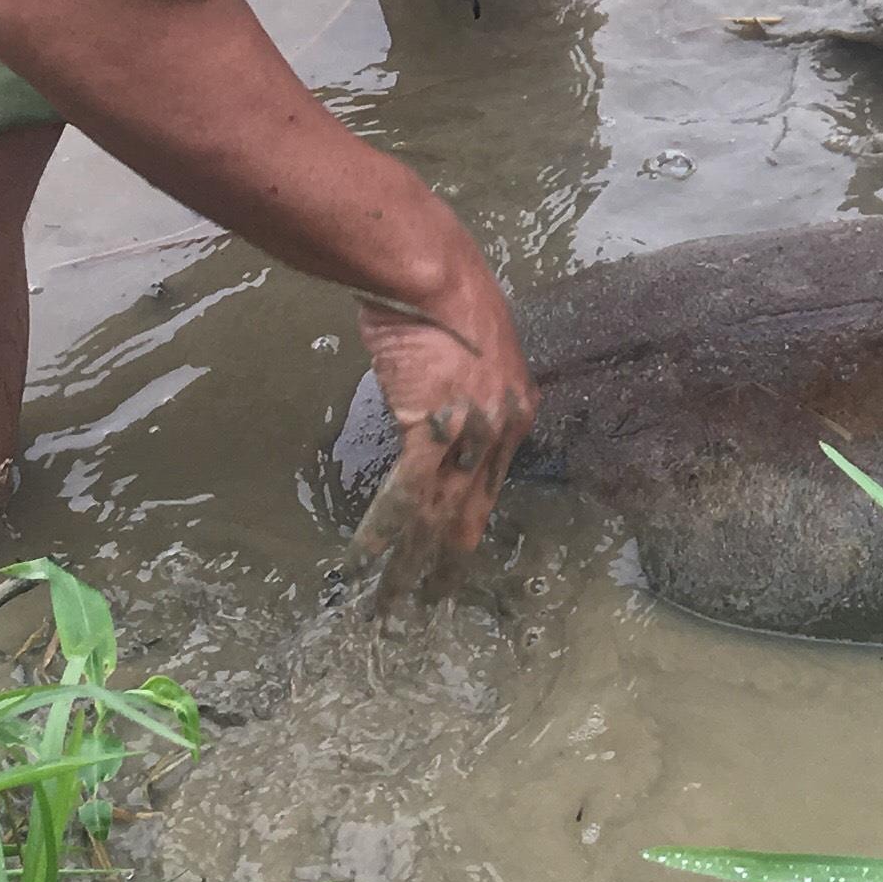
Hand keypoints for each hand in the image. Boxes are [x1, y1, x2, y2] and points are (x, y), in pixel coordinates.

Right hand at [349, 260, 537, 594]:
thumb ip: (464, 395)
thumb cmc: (444, 298)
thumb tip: (440, 418)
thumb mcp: (473, 353)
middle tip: (429, 610)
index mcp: (517, 410)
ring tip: (391, 604)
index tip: (453, 565)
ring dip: (409, 563)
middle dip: (445, 566)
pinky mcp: (433, 427)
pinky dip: (385, 527)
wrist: (429, 270)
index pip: (490, 488)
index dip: (466, 530)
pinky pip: (408, 492)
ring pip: (438, 513)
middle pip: (470, 512)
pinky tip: (365, 557)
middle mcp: (502, 428)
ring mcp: (471, 430)